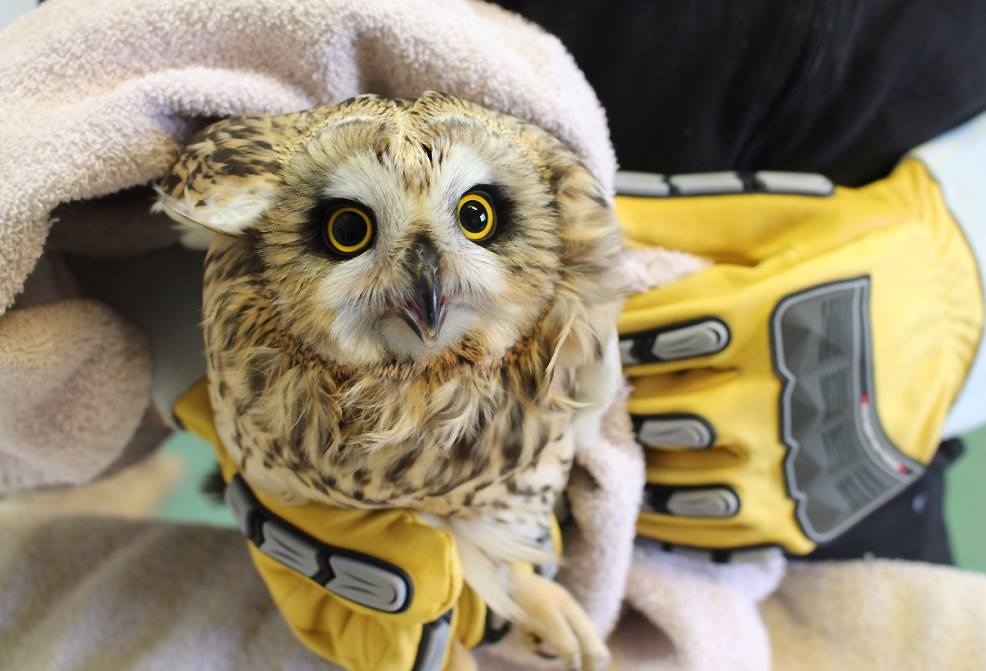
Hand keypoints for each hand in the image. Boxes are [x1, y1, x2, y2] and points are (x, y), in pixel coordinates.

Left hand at [615, 161, 982, 553]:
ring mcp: (796, 456)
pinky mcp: (813, 502)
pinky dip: (679, 513)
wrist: (965, 300)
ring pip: (680, 470)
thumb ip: (686, 213)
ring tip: (632, 432)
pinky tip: (658, 496)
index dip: (617, 334)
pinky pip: (723, 523)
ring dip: (645, 451)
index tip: (603, 332)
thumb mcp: (781, 215)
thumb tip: (609, 207)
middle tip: (607, 387)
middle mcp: (775, 393)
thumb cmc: (862, 247)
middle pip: (659, 404)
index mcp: (761, 316)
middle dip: (626, 392)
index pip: (651, 334)